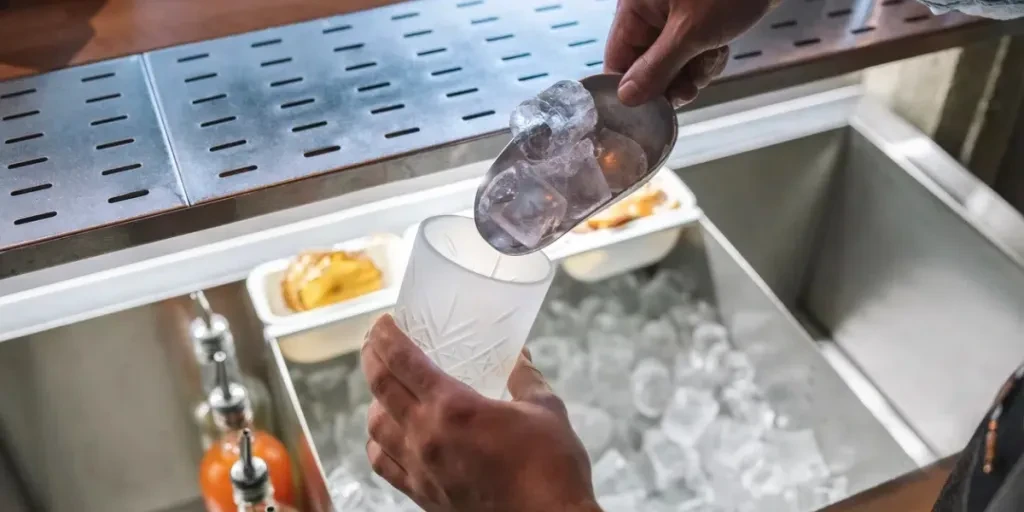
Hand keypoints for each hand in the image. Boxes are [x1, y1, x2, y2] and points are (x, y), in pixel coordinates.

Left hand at [360, 315, 598, 511]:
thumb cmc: (550, 468)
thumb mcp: (545, 410)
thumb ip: (526, 379)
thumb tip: (519, 358)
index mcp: (453, 408)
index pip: (402, 362)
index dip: (386, 337)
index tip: (381, 322)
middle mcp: (426, 437)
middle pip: (380, 389)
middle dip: (372, 359)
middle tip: (373, 344)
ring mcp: (421, 469)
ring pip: (375, 428)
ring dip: (374, 402)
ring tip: (384, 390)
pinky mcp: (424, 495)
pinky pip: (384, 465)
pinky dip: (379, 444)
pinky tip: (389, 436)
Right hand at [605, 0, 777, 106]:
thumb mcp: (691, 32)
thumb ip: (656, 68)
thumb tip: (627, 97)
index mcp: (635, 6)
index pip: (617, 58)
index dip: (631, 87)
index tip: (650, 107)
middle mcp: (650, 11)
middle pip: (645, 64)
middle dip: (669, 80)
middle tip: (689, 88)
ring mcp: (674, 16)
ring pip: (671, 63)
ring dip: (692, 71)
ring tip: (712, 57)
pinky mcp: (697, 19)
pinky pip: (691, 53)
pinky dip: (706, 58)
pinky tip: (721, 48)